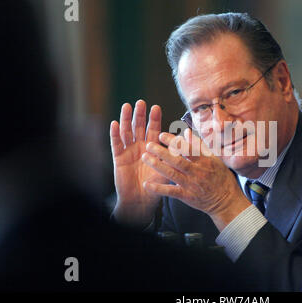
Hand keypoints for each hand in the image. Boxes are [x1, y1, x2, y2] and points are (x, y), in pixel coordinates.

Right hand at [110, 100, 168, 226]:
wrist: (142, 199)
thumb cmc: (157, 184)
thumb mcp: (168, 167)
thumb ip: (174, 153)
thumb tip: (186, 138)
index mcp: (153, 147)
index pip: (154, 130)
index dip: (154, 119)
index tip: (156, 107)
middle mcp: (140, 146)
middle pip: (139, 127)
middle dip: (140, 115)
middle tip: (141, 102)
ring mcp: (128, 151)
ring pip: (127, 132)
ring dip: (127, 119)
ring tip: (127, 107)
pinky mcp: (118, 158)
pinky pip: (116, 144)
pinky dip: (115, 134)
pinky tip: (115, 123)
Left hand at [141, 128, 251, 230]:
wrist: (226, 200)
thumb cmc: (221, 177)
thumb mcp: (214, 158)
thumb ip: (199, 145)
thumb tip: (186, 132)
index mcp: (205, 160)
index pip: (188, 148)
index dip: (175, 141)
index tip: (162, 135)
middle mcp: (198, 172)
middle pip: (178, 160)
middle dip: (162, 152)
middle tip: (149, 145)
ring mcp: (191, 184)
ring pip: (172, 174)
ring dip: (157, 166)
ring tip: (145, 158)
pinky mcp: (187, 196)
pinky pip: (170, 192)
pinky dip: (158, 188)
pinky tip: (147, 184)